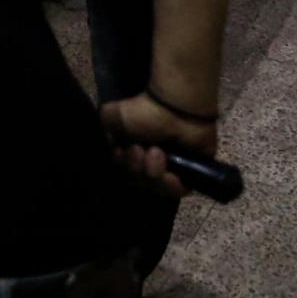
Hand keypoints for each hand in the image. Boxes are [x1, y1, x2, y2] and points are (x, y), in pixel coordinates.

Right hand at [101, 93, 219, 199]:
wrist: (176, 108)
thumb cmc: (144, 111)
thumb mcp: (112, 116)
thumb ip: (105, 132)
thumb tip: (111, 146)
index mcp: (134, 147)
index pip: (123, 170)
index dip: (121, 165)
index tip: (120, 151)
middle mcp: (151, 159)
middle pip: (137, 180)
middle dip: (135, 168)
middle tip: (140, 149)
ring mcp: (171, 167)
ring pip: (155, 186)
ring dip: (152, 172)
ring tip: (157, 152)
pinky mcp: (191, 173)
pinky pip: (178, 189)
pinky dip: (170, 185)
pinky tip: (169, 173)